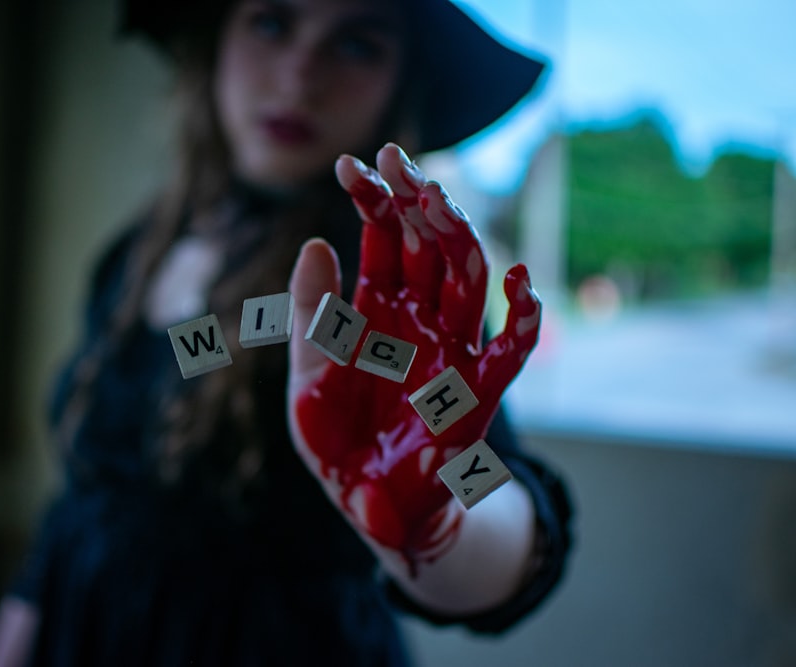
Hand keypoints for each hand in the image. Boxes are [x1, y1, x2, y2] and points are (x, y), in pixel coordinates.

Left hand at [287, 143, 540, 572]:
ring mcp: (451, 348)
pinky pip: (511, 348)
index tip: (350, 165)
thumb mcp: (308, 376)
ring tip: (436, 200)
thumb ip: (313, 317)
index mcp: (374, 309)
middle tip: (398, 160)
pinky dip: (523, 317)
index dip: (371, 201)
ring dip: (455, 238)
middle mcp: (417, 317)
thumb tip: (315, 243)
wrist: (366, 501)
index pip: (379, 240)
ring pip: (466, 279)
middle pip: (426, 246)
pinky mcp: (479, 390)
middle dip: (414, 202)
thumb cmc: (336, 438)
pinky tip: (517, 282)